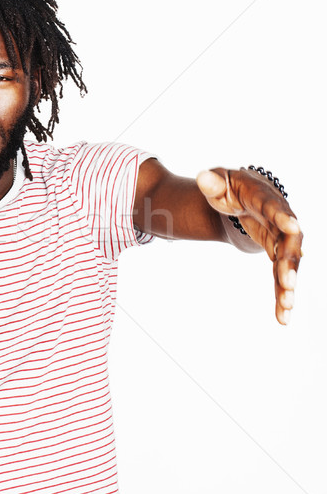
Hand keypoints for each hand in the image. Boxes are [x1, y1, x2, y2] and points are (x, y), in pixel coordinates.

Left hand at [196, 167, 302, 324]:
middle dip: (289, 262)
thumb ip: (212, 183)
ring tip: (286, 307)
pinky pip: (280, 274)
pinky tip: (282, 315)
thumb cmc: (229, 187)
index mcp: (261, 197)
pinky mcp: (277, 253)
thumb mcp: (218, 182)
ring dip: (287, 285)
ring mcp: (280, 237)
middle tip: (287, 281)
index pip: (272, 207)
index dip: (282, 217)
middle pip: (288, 241)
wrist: (243, 196)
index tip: (293, 227)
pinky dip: (280, 293)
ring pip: (288, 263)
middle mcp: (278, 218)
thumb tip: (202, 177)